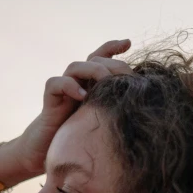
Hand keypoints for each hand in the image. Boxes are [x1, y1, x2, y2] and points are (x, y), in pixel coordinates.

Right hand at [11, 38, 133, 177]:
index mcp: (91, 84)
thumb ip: (115, 109)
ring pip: (76, 66)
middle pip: (93, 60)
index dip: (112, 47)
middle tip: (127, 75)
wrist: (48, 150)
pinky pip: (57, 83)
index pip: (101, 58)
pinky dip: (70, 86)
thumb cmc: (79, 137)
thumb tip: (143, 108)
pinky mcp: (51, 99)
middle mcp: (77, 82)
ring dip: (93, 71)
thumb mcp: (102, 121)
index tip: (128, 43)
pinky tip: (83, 96)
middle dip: (111, 64)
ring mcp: (63, 89)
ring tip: (107, 82)